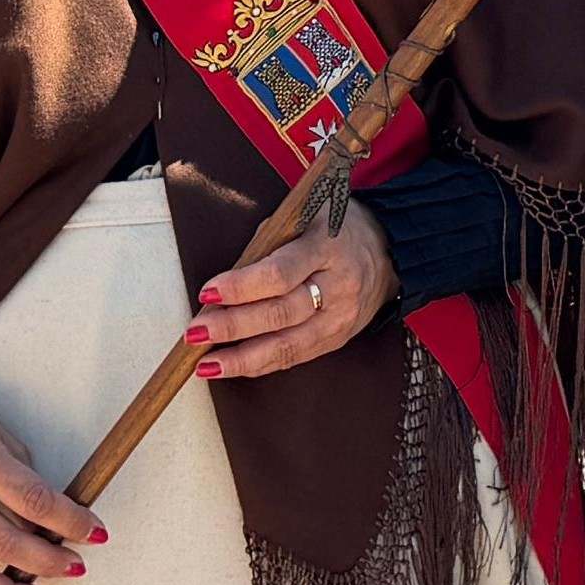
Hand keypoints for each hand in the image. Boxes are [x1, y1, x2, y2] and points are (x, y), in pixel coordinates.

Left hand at [193, 207, 393, 380]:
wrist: (388, 252)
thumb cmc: (333, 228)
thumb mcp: (304, 218)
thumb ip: (267, 247)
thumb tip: (224, 285)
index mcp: (327, 246)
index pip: (280, 273)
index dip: (241, 286)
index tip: (207, 292)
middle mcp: (338, 286)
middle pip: (280, 314)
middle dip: (233, 326)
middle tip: (197, 333)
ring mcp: (340, 318)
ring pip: (287, 345)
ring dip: (242, 358)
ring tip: (207, 364)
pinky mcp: (337, 339)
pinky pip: (294, 357)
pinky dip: (260, 364)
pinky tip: (232, 367)